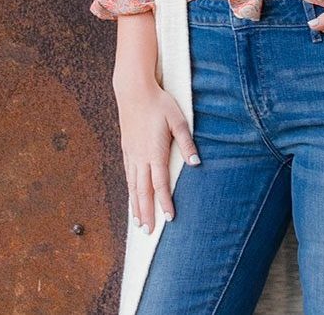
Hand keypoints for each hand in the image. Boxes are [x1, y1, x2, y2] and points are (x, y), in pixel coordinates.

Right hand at [116, 80, 200, 233]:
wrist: (133, 90)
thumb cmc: (159, 103)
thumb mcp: (178, 120)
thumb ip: (186, 142)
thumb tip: (196, 162)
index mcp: (154, 152)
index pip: (160, 184)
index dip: (164, 203)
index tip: (169, 219)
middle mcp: (140, 156)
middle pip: (143, 190)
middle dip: (146, 212)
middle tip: (148, 232)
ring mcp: (131, 153)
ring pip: (133, 185)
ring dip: (135, 205)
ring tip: (138, 222)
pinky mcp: (126, 147)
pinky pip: (128, 174)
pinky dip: (130, 190)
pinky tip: (132, 196)